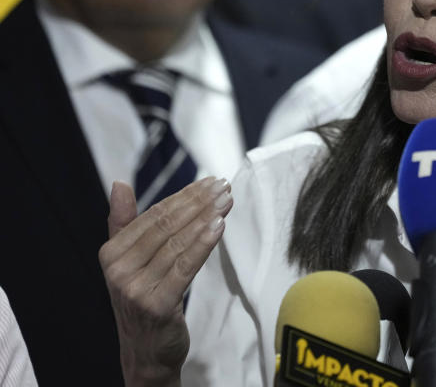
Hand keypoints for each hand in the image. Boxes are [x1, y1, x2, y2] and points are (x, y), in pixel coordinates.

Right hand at [99, 177, 232, 386]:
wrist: (146, 351)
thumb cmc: (143, 298)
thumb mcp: (128, 261)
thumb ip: (125, 222)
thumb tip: (119, 184)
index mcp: (111, 254)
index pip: (153, 216)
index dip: (183, 196)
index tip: (209, 182)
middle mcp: (118, 270)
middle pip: (167, 226)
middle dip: (198, 203)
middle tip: (223, 186)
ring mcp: (135, 288)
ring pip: (178, 243)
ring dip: (206, 218)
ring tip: (226, 201)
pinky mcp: (157, 304)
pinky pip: (185, 266)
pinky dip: (203, 243)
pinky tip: (219, 226)